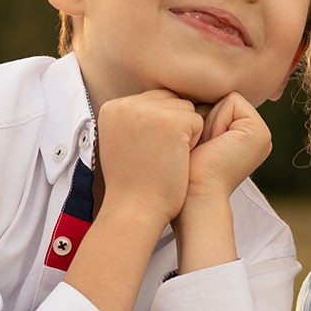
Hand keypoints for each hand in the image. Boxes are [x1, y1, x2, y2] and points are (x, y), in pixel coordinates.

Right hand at [95, 90, 202, 226]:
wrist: (134, 209)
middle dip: (174, 126)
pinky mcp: (172, 122)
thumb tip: (157, 106)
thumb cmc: (133, 184)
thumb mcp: (121, 142)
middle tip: (159, 156)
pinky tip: (177, 160)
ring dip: (185, 134)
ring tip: (166, 158)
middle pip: (170, 100)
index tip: (150, 151)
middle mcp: (128, 103)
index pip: (153, 100)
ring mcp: (149, 111)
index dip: (161, 126)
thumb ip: (135, 120)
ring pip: (186, 109)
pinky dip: (194, 142)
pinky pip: (197, 121)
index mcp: (113, 107)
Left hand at [186, 92, 272, 198]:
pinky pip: (230, 100)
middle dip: (203, 117)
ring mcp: (261, 133)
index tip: (197, 146)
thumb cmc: (186, 172)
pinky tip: (213, 143)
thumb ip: (201, 115)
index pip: (217, 103)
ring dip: (207, 119)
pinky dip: (216, 118)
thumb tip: (187, 92)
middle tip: (201, 146)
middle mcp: (256, 134)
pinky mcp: (259, 131)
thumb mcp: (194, 138)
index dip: (200, 117)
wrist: (194, 196)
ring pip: (225, 98)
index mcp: (243, 136)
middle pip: (221, 99)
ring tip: (206, 146)